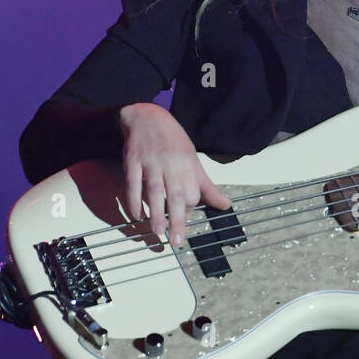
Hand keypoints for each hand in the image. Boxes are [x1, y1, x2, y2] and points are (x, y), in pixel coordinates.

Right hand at [119, 103, 231, 247]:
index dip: (189, 208)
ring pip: (153, 191)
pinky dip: (133, 201)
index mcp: (188, 164)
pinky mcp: (132, 162)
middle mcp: (170, 163)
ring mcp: (150, 162)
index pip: (192, 192)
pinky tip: (136, 216)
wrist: (147, 117)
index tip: (183, 220)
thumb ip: (207, 186)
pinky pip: (132, 185)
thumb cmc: (174, 142)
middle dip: (177, 219)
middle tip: (177, 240)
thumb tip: (225, 205)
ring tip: (158, 233)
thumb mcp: (193, 161)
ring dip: (155, 213)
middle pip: (175, 195)